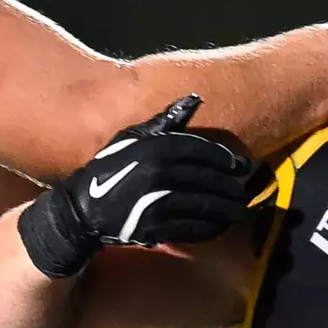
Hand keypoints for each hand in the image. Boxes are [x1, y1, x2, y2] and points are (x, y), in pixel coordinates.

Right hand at [17, 95, 255, 277]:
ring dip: (227, 209)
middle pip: (209, 179)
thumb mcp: (133, 138)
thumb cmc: (111, 168)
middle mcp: (158, 173)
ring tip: (238, 210)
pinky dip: (211, 228)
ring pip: (205, 205)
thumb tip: (195, 99)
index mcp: (155, 148)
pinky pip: (193, 227)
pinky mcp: (155, 227)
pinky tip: (221, 226)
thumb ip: (165, 121)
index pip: (203, 151)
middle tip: (244, 191)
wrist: (83, 209)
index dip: (226, 159)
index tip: (240, 166)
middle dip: (231, 186)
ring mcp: (157, 201)